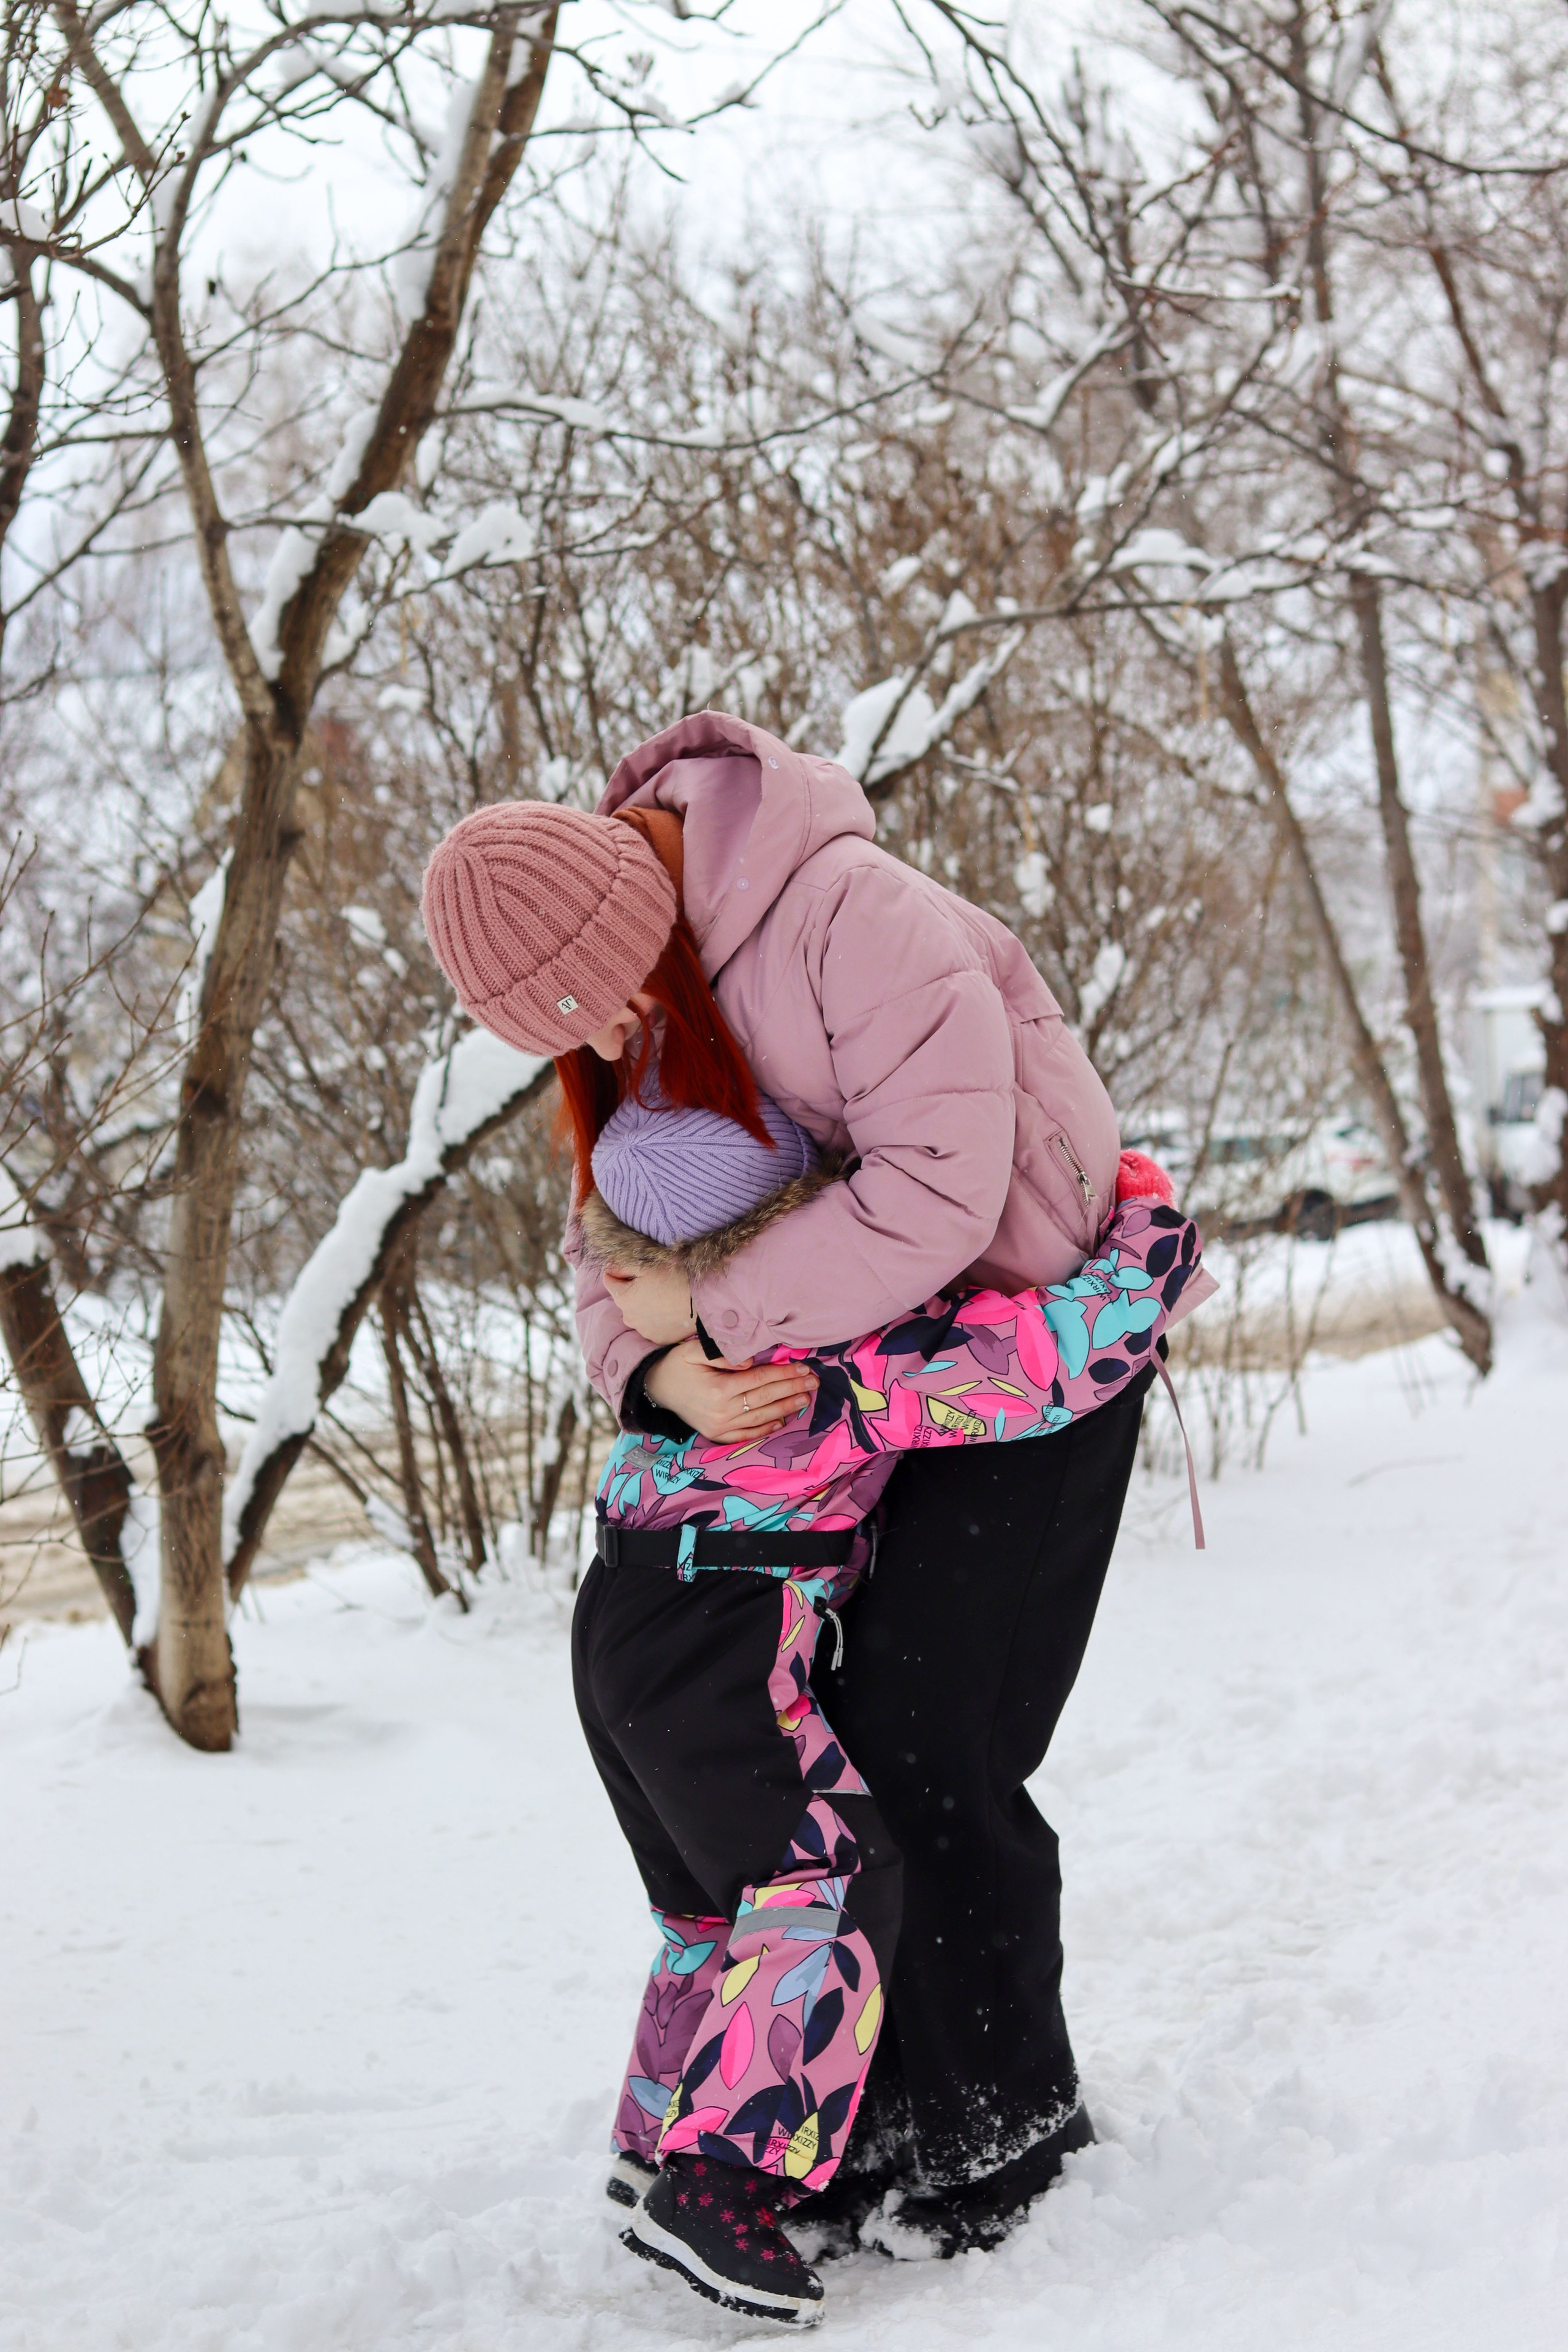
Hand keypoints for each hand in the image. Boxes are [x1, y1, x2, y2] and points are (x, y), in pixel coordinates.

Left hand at [603, 1261, 696, 1344]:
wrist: (702, 1302)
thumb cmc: (675, 1279)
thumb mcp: (647, 1265)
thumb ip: (623, 1265)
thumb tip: (610, 1266)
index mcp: (622, 1298)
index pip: (609, 1279)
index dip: (619, 1269)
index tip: (634, 1266)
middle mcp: (628, 1318)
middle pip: (623, 1298)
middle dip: (633, 1289)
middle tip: (653, 1280)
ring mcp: (643, 1330)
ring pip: (637, 1313)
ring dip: (644, 1305)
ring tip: (664, 1296)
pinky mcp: (657, 1338)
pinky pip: (651, 1325)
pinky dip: (655, 1318)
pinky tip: (669, 1310)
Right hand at [644, 1335, 817, 1442]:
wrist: (655, 1389)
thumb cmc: (676, 1365)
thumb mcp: (692, 1350)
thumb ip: (720, 1353)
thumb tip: (748, 1361)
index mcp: (718, 1388)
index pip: (759, 1379)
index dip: (783, 1373)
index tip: (803, 1368)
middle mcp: (721, 1410)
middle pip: (765, 1398)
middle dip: (792, 1389)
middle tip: (814, 1382)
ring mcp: (719, 1426)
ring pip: (760, 1418)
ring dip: (786, 1408)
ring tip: (806, 1399)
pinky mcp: (716, 1434)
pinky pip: (746, 1435)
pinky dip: (765, 1430)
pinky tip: (782, 1422)